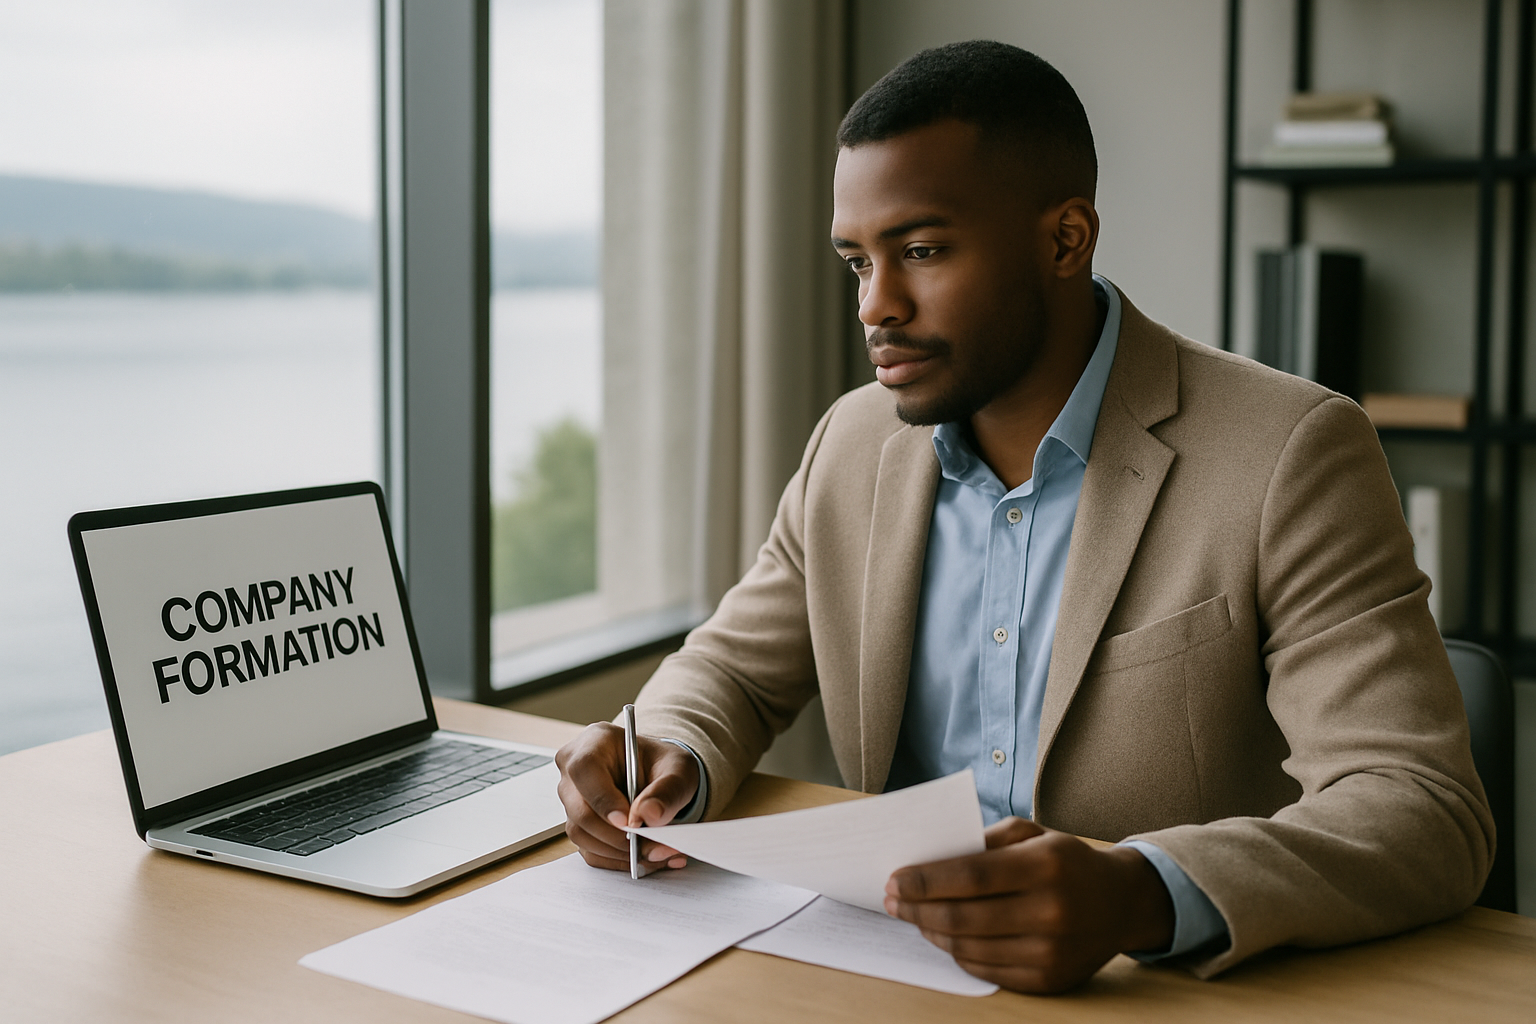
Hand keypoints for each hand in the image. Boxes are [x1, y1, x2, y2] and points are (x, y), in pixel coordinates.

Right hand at [555, 722, 701, 871]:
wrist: (660, 779)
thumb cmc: (663, 765)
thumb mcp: (678, 769)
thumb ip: (668, 789)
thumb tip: (649, 815)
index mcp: (595, 742)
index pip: (584, 769)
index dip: (603, 799)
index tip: (629, 822)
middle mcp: (574, 771)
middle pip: (580, 810)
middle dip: (618, 836)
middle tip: (653, 846)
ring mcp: (572, 801)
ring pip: (584, 836)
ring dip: (621, 853)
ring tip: (660, 853)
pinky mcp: (579, 827)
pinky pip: (591, 852)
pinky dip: (620, 861)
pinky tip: (649, 860)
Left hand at [884, 817, 1174, 992]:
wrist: (1121, 904)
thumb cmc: (1066, 862)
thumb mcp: (1033, 834)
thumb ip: (984, 842)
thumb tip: (929, 860)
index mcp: (1046, 866)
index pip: (970, 876)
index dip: (925, 881)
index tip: (893, 879)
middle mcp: (1051, 912)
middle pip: (962, 917)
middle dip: (916, 908)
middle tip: (892, 900)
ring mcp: (1051, 952)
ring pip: (969, 948)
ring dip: (932, 932)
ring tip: (915, 916)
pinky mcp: (1049, 980)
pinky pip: (986, 970)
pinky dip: (958, 952)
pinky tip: (946, 936)